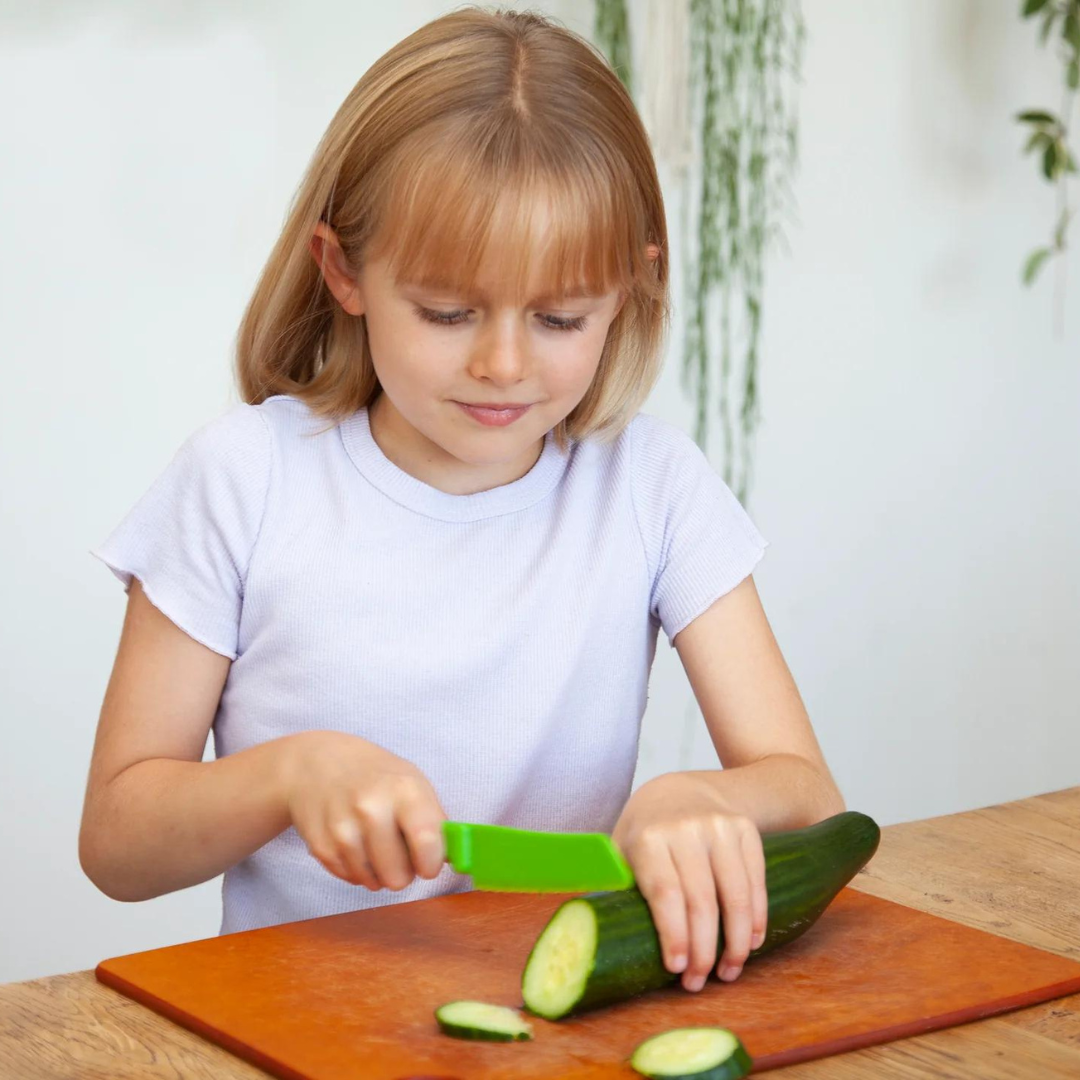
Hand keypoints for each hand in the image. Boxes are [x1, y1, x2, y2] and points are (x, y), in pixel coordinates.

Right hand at [280, 731, 446, 890]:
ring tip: (375, 842)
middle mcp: (371, 808)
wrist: (319, 764)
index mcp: (403, 789)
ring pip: (375, 883)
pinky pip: (351, 879)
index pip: (427, 843)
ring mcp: (342, 829)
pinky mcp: (321, 847)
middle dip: (404, 870)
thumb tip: (454, 859)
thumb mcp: (412, 782)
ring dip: (379, 870)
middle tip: (399, 848)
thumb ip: (434, 821)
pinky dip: (357, 869)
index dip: (432, 863)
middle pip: (398, 876)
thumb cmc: (376, 775)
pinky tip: (355, 842)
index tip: (429, 862)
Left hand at [611, 772, 767, 991]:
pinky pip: (756, 881)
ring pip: (735, 895)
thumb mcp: (623, 849)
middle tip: (699, 982)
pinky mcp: (746, 829)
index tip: (677, 969)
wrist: (683, 788)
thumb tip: (605, 939)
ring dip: (736, 942)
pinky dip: (756, 917)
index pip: (665, 893)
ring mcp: (720, 826)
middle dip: (704, 950)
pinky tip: (750, 941)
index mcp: (650, 836)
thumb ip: (620, 888)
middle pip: (701, 900)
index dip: (674, 935)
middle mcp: (686, 828)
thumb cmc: (647, 830)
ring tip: (729, 971)